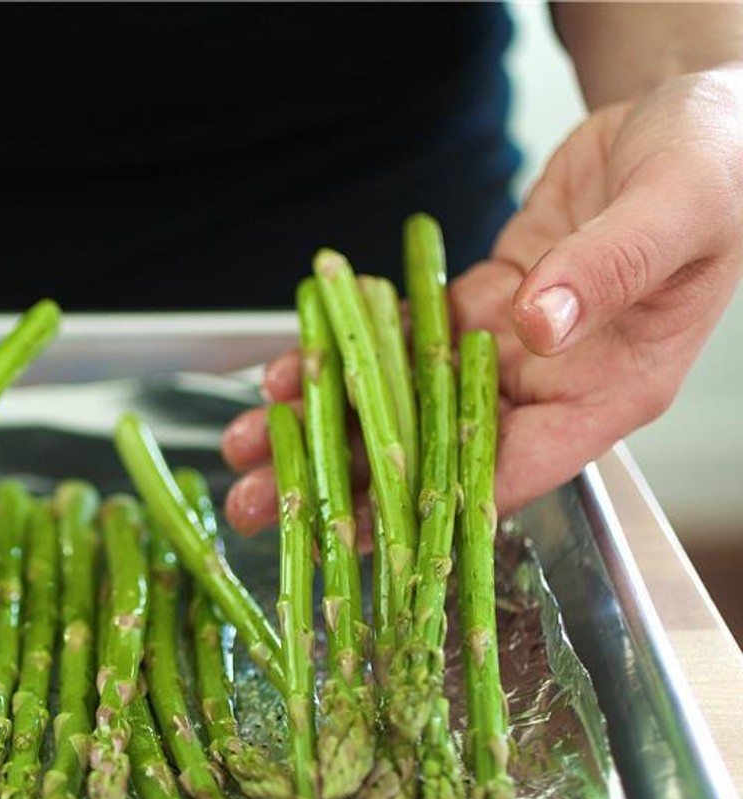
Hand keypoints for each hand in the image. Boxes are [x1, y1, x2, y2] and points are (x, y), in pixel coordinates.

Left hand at [221, 66, 742, 532]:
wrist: (688, 120)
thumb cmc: (716, 166)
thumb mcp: (677, 210)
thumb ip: (610, 271)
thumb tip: (538, 323)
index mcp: (609, 391)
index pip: (511, 472)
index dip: (429, 509)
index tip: (355, 534)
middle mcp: (551, 385)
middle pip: (435, 452)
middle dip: (344, 479)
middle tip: (259, 504)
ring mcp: (510, 350)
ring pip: (404, 401)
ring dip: (325, 421)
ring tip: (246, 443)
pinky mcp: (480, 308)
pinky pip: (402, 339)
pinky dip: (347, 350)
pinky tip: (289, 366)